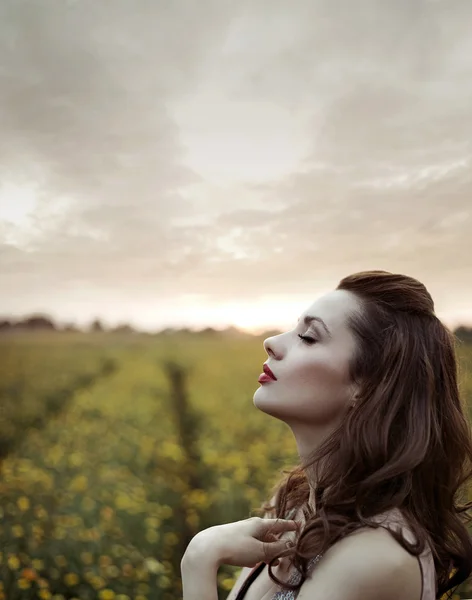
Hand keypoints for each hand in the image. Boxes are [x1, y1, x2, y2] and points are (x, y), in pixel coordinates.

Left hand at [183, 516, 298, 568]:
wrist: (208, 547)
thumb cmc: (236, 547)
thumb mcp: (260, 550)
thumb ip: (276, 548)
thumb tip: (290, 545)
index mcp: (259, 524)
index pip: (279, 524)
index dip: (289, 526)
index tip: (299, 524)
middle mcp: (250, 525)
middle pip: (268, 534)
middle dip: (276, 544)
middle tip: (284, 555)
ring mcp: (240, 532)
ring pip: (258, 541)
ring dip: (265, 551)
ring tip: (269, 562)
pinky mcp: (231, 540)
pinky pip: (247, 546)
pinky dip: (253, 553)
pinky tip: (250, 562)